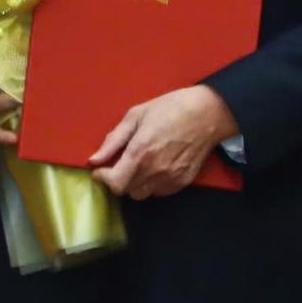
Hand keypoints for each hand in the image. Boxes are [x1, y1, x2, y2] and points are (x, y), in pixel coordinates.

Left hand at [89, 84, 238, 200]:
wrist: (208, 112)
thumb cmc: (170, 108)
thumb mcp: (136, 115)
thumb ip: (113, 140)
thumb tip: (94, 160)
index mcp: (140, 153)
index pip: (115, 184)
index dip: (103, 178)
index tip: (101, 168)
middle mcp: (154, 171)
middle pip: (127, 191)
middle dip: (118, 179)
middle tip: (120, 163)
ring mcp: (170, 179)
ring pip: (142, 194)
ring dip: (135, 183)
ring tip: (139, 165)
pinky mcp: (183, 182)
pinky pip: (159, 192)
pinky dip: (152, 184)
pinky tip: (155, 167)